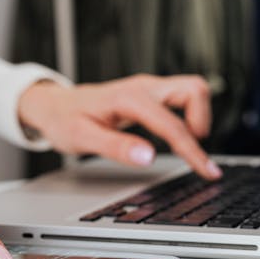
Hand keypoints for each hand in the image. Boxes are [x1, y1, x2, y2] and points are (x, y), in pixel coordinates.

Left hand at [18, 74, 221, 179]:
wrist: (53, 105)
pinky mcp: (150, 94)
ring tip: (188, 145)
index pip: (172, 124)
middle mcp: (143, 87)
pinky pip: (181, 98)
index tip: (206, 171)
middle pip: (194, 89)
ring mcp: (148, 88)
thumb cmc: (64, 120)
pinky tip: (180, 139)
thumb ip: (116, 147)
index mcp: (128, 98)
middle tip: (195, 151)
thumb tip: (147, 156)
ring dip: (199, 117)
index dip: (192, 150)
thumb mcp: (83, 138)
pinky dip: (189, 116)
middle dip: (204, 121)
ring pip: (192, 90)